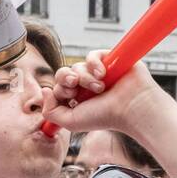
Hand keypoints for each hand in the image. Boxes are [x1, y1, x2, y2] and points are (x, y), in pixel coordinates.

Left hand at [40, 52, 172, 134]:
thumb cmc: (105, 117)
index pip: (58, 88)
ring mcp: (97, 72)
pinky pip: (91, 55)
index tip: (71, 97)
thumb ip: (50, 111)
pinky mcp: (108, 60)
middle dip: (66, 79)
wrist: (131, 107)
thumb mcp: (71, 121)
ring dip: (84, 77)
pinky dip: (93, 63)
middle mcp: (85, 86)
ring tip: (99, 87)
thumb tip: (45, 90)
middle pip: (63, 73)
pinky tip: (102, 74)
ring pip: (77, 65)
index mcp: (77, 99)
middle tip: (75, 86)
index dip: (60, 90)